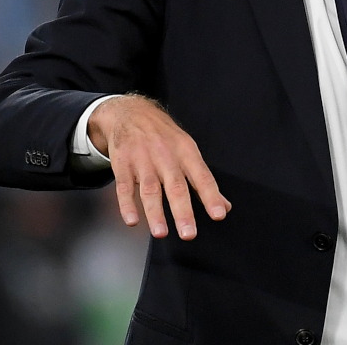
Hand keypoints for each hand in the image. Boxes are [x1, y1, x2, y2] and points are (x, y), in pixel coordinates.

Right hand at [88, 95, 230, 240]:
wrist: (132, 113)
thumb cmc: (164, 136)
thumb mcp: (188, 151)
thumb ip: (204, 181)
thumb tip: (224, 206)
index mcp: (186, 152)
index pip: (202, 177)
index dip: (211, 196)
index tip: (219, 214)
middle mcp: (166, 156)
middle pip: (176, 186)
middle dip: (183, 211)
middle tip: (189, 234)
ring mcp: (143, 160)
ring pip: (150, 189)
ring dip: (155, 213)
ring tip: (161, 233)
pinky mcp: (122, 164)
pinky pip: (124, 186)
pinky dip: (127, 204)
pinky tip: (132, 221)